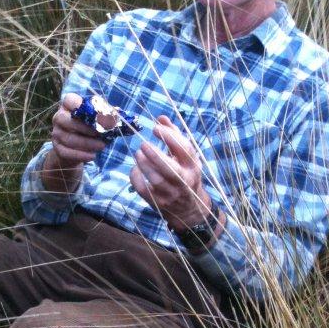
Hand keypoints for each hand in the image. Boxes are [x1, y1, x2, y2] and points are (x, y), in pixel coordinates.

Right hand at [50, 93, 107, 165]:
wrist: (77, 149)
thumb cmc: (90, 129)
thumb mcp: (97, 120)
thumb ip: (106, 115)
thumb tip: (116, 114)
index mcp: (68, 106)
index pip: (69, 100)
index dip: (79, 104)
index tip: (94, 113)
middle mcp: (58, 118)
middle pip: (66, 120)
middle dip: (86, 128)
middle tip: (101, 134)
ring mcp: (56, 133)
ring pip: (68, 138)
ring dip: (87, 143)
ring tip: (102, 146)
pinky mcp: (57, 148)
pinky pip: (66, 152)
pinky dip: (80, 155)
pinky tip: (92, 156)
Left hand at [130, 115, 211, 230]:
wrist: (189, 209)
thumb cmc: (186, 176)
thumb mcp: (186, 157)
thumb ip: (174, 136)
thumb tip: (161, 118)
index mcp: (193, 166)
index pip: (185, 150)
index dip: (170, 137)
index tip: (156, 128)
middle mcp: (184, 180)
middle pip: (171, 168)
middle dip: (155, 155)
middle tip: (143, 144)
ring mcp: (171, 193)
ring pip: (156, 180)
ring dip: (144, 165)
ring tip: (137, 154)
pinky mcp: (158, 203)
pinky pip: (144, 190)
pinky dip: (136, 178)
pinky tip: (135, 169)